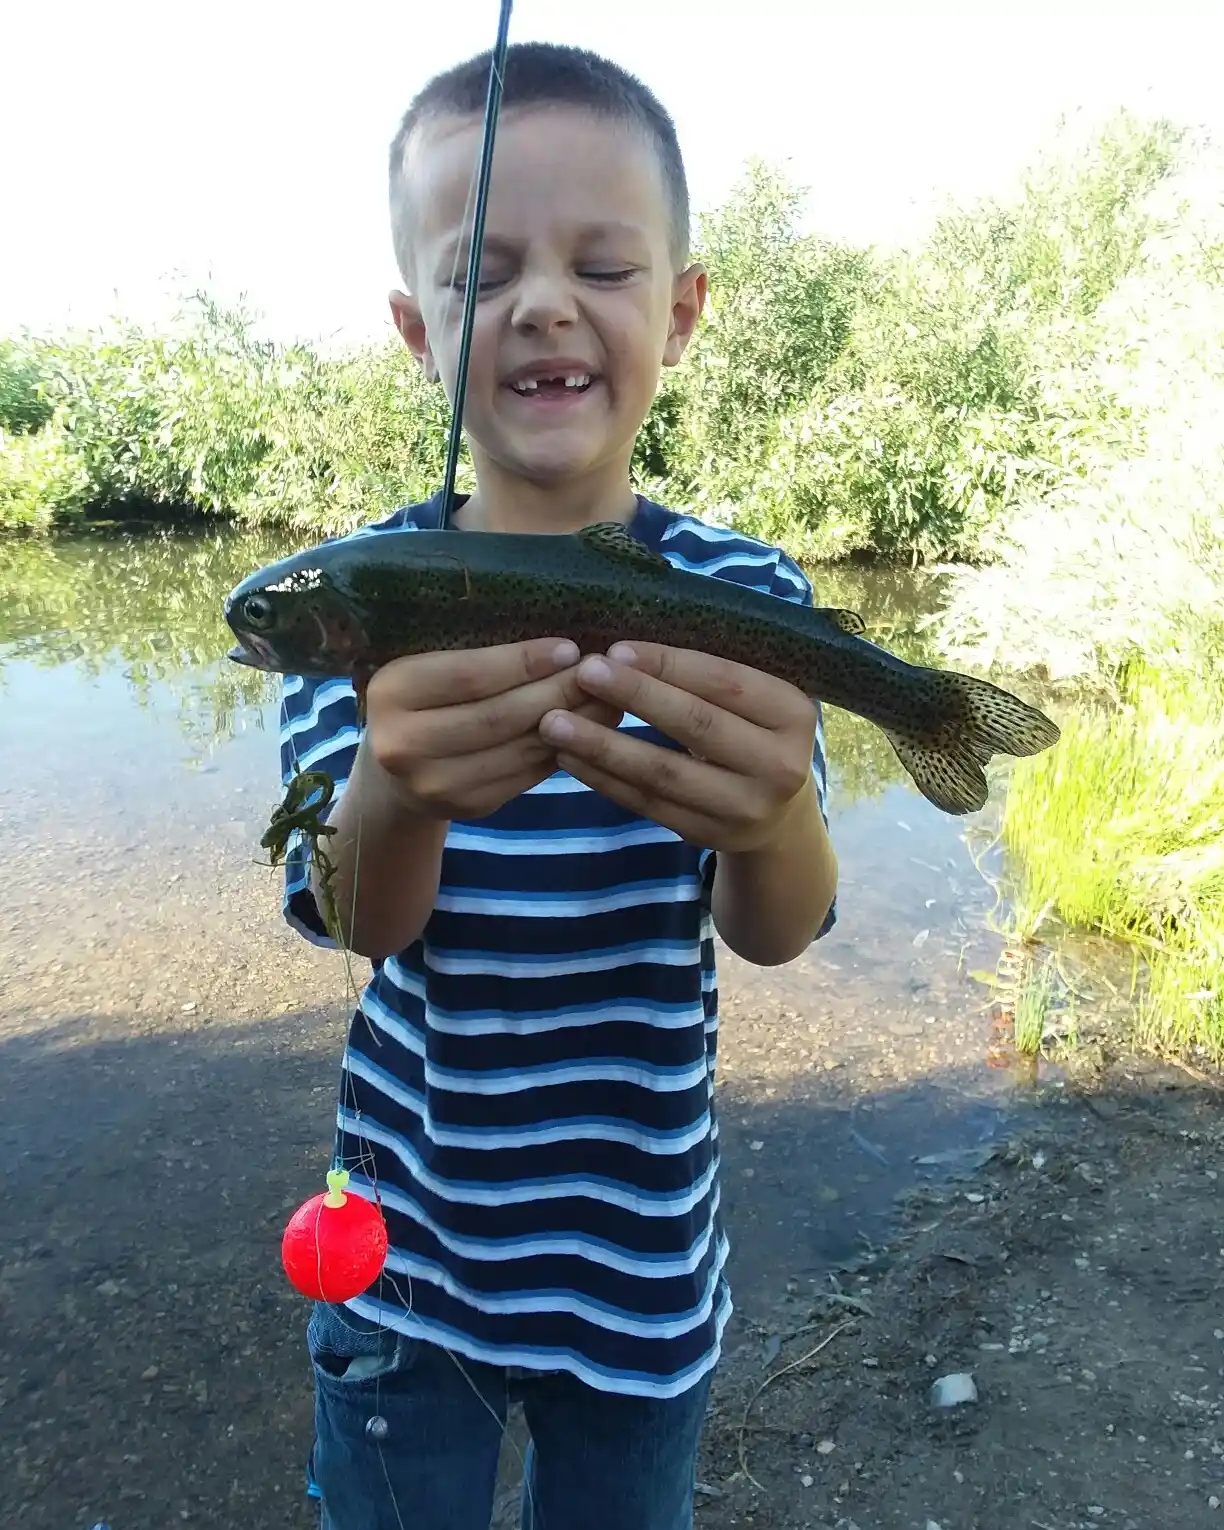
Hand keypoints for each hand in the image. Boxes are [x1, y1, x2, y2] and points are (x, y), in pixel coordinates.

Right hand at [359, 638, 622, 820]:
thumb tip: (561, 644)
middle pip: (499, 716)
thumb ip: (474, 654)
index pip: (470, 676)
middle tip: (601, 674)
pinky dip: (561, 750)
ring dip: (572, 724)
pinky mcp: (466, 807)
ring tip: (609, 700)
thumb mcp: (426, 667)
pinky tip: (590, 731)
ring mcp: (434, 783)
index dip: (524, 662)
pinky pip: (525, 775)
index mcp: (391, 692)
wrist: (394, 770)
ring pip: (518, 749)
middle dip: (557, 693)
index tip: (570, 648)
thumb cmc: (421, 700)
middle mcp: (403, 744)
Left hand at [538, 642, 817, 852]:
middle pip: (695, 726)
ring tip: (554, 721)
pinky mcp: (710, 836)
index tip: (616, 648)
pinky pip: (648, 804)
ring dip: (602, 746)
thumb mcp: (760, 697)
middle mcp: (779, 765)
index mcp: (793, 714)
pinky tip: (568, 758)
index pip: (724, 682)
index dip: (669, 665)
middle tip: (581, 672)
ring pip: (662, 774)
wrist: (780, 817)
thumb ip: (716, 667)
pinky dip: (604, 780)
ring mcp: (745, 808)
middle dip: (634, 696)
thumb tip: (637, 619)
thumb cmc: (756, 731)